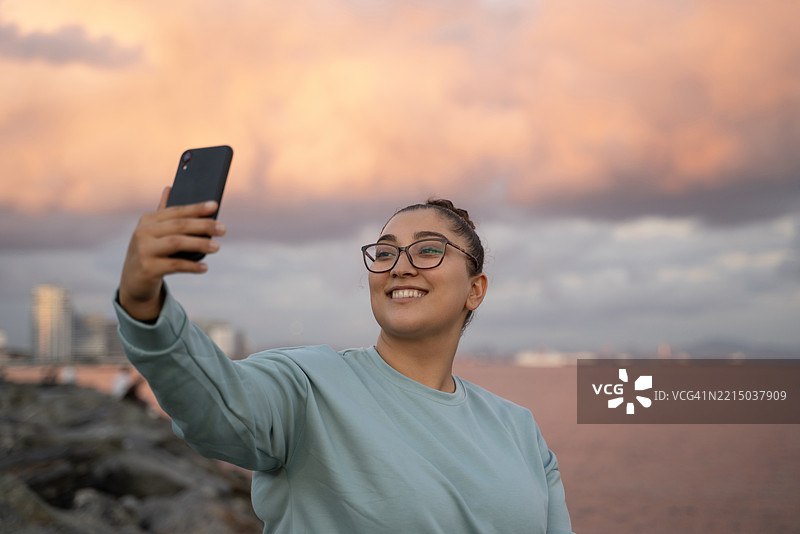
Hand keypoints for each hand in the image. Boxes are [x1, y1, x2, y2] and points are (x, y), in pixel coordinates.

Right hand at [118, 187, 225, 320]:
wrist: (133, 282)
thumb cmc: (150, 253)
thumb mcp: (154, 233)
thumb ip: (164, 213)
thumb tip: (170, 187)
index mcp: (148, 220)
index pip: (176, 211)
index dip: (196, 208)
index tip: (215, 206)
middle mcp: (143, 233)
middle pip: (179, 225)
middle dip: (203, 225)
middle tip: (223, 229)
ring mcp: (144, 250)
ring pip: (177, 243)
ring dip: (200, 244)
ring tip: (217, 247)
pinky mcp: (147, 268)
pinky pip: (175, 265)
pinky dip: (192, 266)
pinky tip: (204, 267)